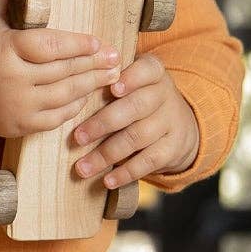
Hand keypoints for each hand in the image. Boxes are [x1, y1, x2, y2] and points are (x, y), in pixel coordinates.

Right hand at [0, 0, 125, 138]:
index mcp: (5, 50)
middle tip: (115, 57)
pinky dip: (74, 106)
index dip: (77, 45)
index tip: (97, 42)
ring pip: (63, 95)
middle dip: (92, 64)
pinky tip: (86, 95)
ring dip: (90, 85)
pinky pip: (56, 118)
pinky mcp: (20, 126)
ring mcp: (16, 106)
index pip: (50, 47)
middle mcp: (11, 81)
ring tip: (110, 74)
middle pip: (62, 72)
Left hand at [68, 52, 199, 186]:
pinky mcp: (173, 148)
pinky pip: (149, 161)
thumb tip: (71, 90)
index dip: (131, 79)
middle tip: (77, 138)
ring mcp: (171, 122)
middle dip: (103, 123)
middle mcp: (165, 94)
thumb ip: (107, 81)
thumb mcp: (133, 83)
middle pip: (136, 107)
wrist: (179, 126)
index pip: (147, 70)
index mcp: (153, 73)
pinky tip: (107, 181)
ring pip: (137, 137)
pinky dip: (126, 172)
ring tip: (82, 167)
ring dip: (106, 154)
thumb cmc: (139, 99)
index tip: (112, 89)